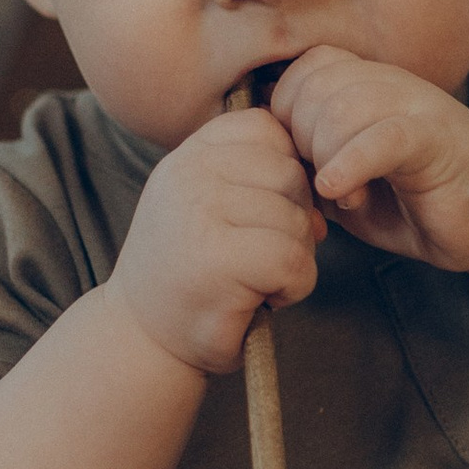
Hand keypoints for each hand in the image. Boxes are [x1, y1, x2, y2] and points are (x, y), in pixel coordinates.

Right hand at [111, 105, 323, 374]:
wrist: (142, 338)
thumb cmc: (191, 275)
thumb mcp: (214, 206)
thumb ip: (256, 176)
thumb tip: (326, 179)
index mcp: (190, 154)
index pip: (267, 129)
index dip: (284, 174)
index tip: (264, 215)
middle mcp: (189, 173)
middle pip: (290, 175)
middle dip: (295, 221)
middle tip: (262, 259)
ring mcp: (200, 212)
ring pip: (296, 219)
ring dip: (295, 259)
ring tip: (256, 281)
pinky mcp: (216, 258)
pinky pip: (293, 259)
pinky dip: (293, 287)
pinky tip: (263, 299)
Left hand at [269, 47, 468, 273]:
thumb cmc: (421, 203)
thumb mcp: (352, 183)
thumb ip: (313, 164)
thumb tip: (267, 163)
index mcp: (369, 86)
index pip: (303, 72)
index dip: (286, 118)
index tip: (299, 164)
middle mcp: (390, 84)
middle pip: (312, 87)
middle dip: (300, 142)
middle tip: (318, 184)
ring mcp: (415, 105)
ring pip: (340, 108)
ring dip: (325, 158)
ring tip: (341, 197)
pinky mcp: (435, 136)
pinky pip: (380, 136)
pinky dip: (349, 164)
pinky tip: (343, 193)